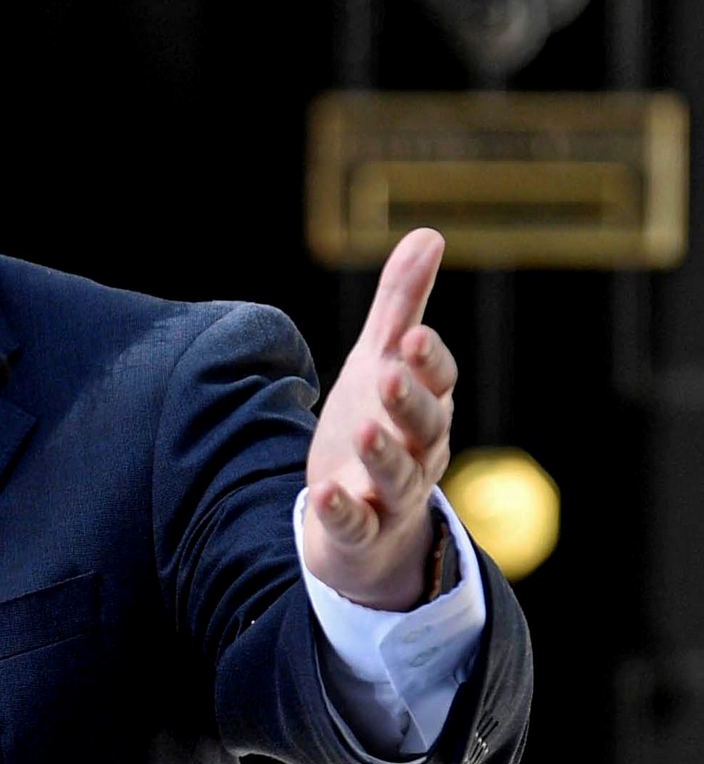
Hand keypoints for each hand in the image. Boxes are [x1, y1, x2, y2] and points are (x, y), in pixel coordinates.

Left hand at [302, 230, 457, 610]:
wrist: (366, 520)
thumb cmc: (379, 425)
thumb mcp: (381, 361)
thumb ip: (402, 304)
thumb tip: (429, 233)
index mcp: (426, 406)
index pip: (439, 381)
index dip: (429, 361)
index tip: (414, 336)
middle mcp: (419, 451)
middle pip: (425, 426)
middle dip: (410, 401)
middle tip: (390, 374)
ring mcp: (391, 494)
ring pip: (399, 476)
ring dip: (383, 454)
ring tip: (363, 429)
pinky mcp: (360, 530)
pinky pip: (356, 524)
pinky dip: (343, 511)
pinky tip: (325, 493)